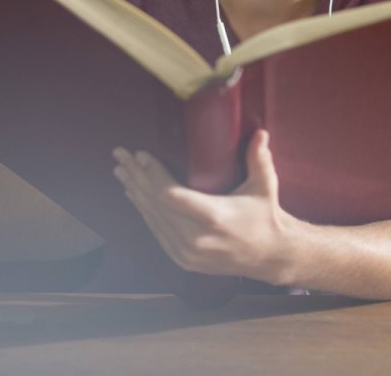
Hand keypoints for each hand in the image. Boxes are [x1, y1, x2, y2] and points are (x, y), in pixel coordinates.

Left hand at [112, 130, 296, 283]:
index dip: (153, 174)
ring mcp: (187, 252)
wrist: (270, 256)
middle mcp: (196, 238)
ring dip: (135, 193)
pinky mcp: (183, 259)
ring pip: (152, 218)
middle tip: (120, 156)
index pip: (171, 195)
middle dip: (136, 177)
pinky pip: (157, 232)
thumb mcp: (265, 186)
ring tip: (122, 171)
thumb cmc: (265, 216)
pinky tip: (134, 196)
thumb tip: (260, 132)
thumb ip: (259, 159)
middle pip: (155, 204)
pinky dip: (144, 212)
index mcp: (214, 217)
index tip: (141, 155)